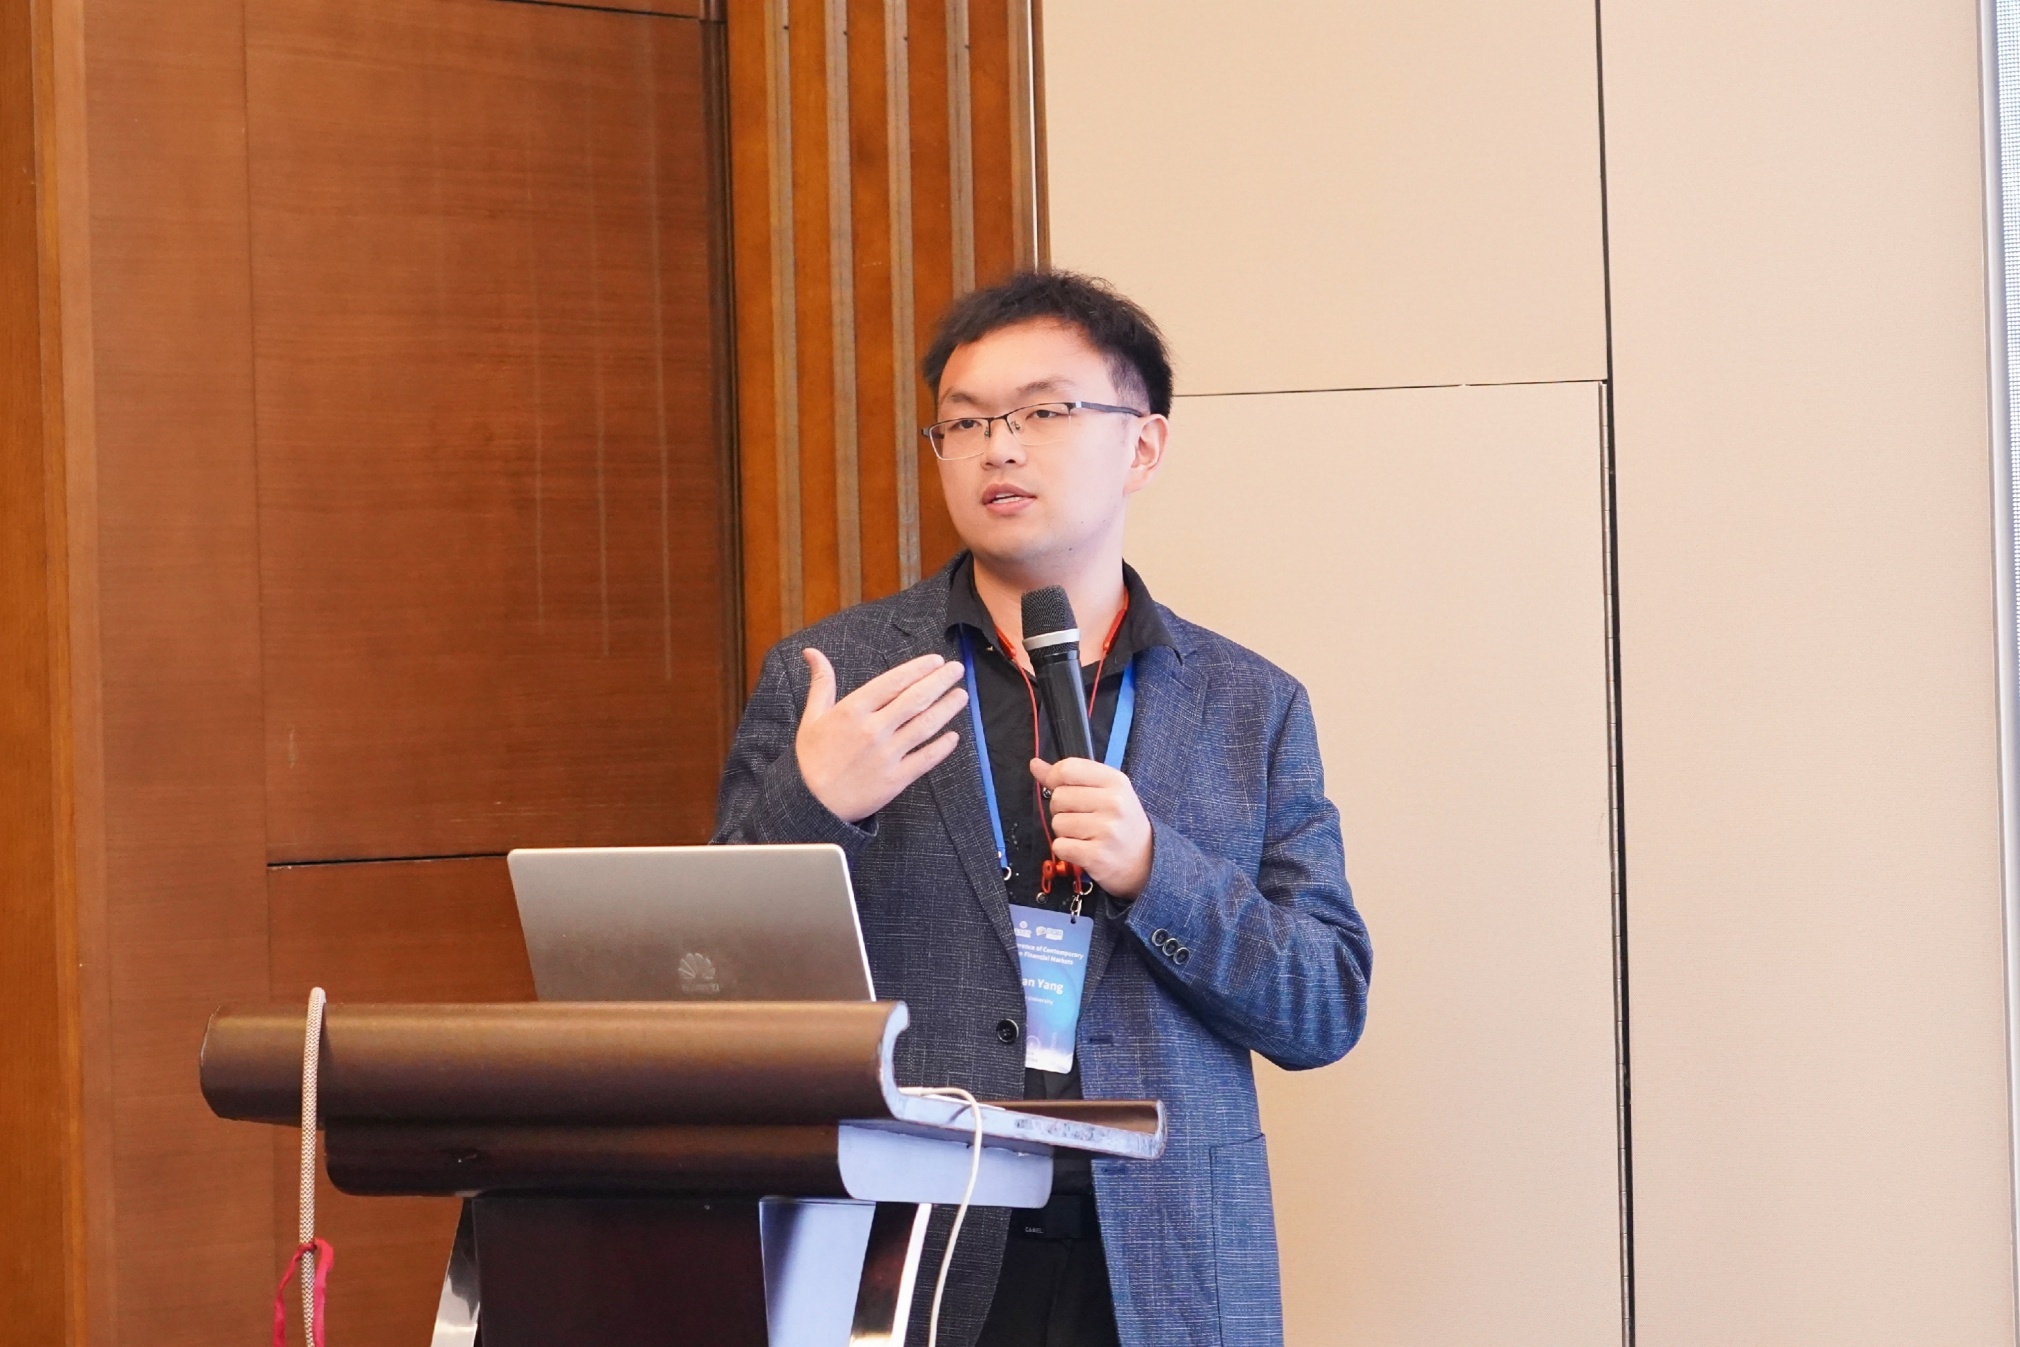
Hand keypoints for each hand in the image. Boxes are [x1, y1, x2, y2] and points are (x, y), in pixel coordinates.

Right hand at [796, 650, 967, 822]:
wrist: (812, 804)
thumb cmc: (812, 759)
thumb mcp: (812, 717)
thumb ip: (821, 683)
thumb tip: (812, 652)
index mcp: (853, 710)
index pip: (893, 682)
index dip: (918, 669)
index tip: (935, 661)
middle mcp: (873, 729)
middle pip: (915, 700)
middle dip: (939, 681)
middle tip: (957, 669)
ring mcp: (887, 754)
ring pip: (924, 726)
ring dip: (946, 708)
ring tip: (961, 695)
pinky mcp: (896, 778)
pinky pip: (925, 759)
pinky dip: (942, 747)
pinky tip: (954, 736)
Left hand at [1031, 757, 1153, 898]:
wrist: (1147, 862)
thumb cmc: (1122, 824)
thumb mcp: (1105, 792)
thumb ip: (1068, 777)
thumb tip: (1035, 764)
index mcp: (1115, 781)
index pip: (1068, 769)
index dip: (1054, 779)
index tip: (1060, 788)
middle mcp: (1113, 803)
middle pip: (1058, 797)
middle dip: (1061, 810)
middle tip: (1081, 818)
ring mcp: (1106, 830)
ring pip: (1057, 823)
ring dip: (1065, 832)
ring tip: (1086, 835)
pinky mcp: (1096, 855)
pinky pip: (1060, 846)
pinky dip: (1066, 850)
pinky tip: (1084, 849)